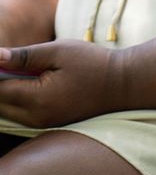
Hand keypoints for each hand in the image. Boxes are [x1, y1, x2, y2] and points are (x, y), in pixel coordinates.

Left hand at [0, 39, 129, 127]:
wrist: (124, 84)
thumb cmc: (93, 63)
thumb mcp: (59, 51)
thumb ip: (24, 56)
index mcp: (37, 98)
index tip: (2, 61)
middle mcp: (36, 117)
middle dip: (0, 85)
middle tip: (10, 64)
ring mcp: (42, 123)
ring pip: (6, 112)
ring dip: (6, 94)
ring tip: (21, 73)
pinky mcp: (47, 123)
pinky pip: (19, 115)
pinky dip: (16, 101)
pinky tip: (29, 83)